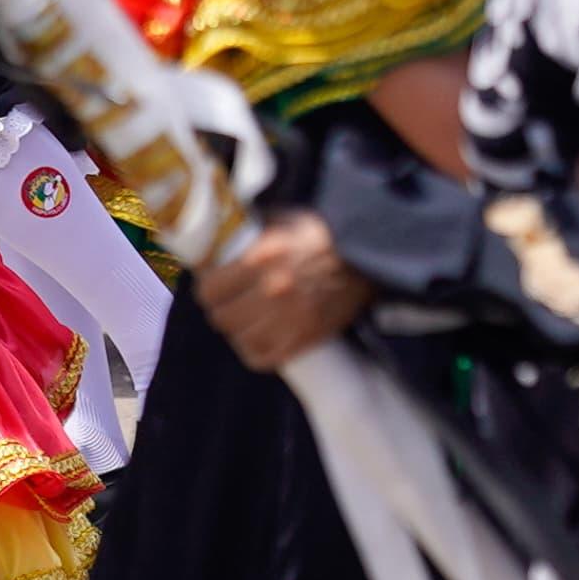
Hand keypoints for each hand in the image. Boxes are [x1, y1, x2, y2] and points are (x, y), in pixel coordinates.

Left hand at [195, 208, 370, 371]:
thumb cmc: (326, 234)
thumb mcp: (286, 221)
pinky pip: (262, 358)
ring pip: (239, 339)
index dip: (207, 288)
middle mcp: (272, 290)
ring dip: (238, 330)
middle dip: (221, 309)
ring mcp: (289, 318)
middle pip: (221, 317)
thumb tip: (221, 239)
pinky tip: (258, 338)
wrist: (370, 255)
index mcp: (263, 257)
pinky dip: (254, 351)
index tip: (211, 285)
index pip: (210, 289)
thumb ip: (253, 233)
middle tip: (228, 303)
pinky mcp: (304, 339)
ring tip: (245, 321)